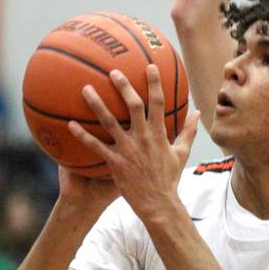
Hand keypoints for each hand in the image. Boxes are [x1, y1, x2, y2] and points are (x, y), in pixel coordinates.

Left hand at [68, 65, 198, 221]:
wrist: (159, 203)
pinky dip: (83, 135)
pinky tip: (71, 124)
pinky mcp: (115, 163)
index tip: (150, 66)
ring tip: (86, 89)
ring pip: (110, 122)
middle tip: (113, 72)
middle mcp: (144, 138)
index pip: (158, 103)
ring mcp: (128, 150)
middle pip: (133, 106)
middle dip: (124, 86)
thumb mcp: (182, 153)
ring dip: (97, 104)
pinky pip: (96, 146)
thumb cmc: (169, 178)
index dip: (154, 83)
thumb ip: (188, 131)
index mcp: (160, 134)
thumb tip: (198, 113)